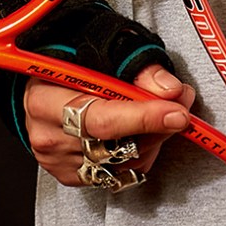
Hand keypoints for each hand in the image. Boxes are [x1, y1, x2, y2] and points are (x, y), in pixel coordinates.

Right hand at [21, 63, 194, 185]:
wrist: (50, 81)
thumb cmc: (76, 61)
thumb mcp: (105, 49)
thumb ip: (140, 67)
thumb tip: (170, 90)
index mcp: (45, 98)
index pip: (101, 118)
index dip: (143, 117)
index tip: (176, 112)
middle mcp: (47, 134)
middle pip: (114, 145)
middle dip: (156, 127)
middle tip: (180, 106)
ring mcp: (58, 160)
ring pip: (122, 162)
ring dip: (152, 140)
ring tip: (159, 113)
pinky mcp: (72, 176)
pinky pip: (119, 174)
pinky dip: (139, 154)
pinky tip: (140, 132)